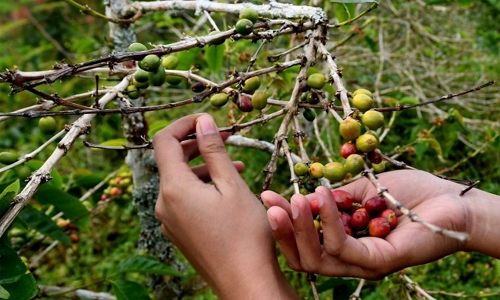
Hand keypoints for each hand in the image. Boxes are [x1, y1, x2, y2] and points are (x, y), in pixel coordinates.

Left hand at [153, 113, 296, 298]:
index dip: (184, 124)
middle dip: (197, 144)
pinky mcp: (179, 233)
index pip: (164, 141)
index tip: (208, 120)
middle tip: (225, 137)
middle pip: (171, 160)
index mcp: (174, 189)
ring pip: (179, 181)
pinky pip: (183, 200)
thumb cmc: (245, 234)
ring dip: (203, 166)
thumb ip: (214, 150)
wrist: (245, 283)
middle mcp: (164, 204)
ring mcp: (170, 221)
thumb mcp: (232, 185)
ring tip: (235, 165)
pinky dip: (201, 187)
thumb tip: (203, 121)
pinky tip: (226, 190)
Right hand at [262, 170, 499, 278]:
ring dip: (301, 227)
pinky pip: (342, 246)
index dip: (283, 222)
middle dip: (283, 231)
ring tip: (295, 198)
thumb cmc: (407, 193)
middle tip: (271, 202)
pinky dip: (328, 220)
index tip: (267, 196)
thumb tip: (300, 197)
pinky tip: (322, 196)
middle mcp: (351, 260)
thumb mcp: (360, 191)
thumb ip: (332, 200)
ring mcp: (364, 264)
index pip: (304, 242)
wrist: (449, 199)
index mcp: (343, 244)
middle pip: (304, 258)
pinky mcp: (378, 262)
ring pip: (318, 258)